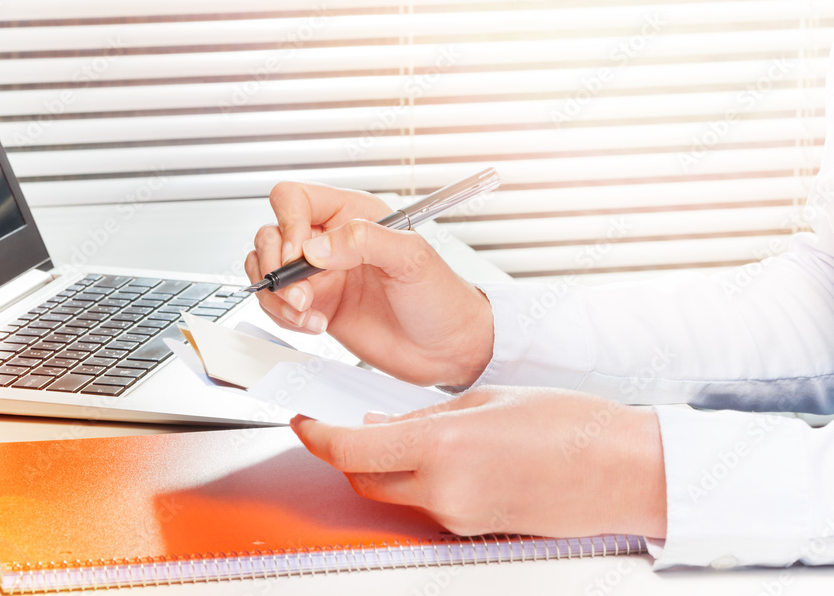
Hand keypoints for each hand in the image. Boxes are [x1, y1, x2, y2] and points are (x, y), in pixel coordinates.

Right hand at [245, 181, 492, 386]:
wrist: (447, 349)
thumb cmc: (441, 298)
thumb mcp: (411, 258)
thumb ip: (362, 241)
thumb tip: (315, 247)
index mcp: (353, 215)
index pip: (294, 199)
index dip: (288, 225)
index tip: (301, 256)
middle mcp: (331, 241)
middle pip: (270, 234)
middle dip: (276, 267)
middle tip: (302, 294)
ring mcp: (320, 275)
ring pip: (265, 270)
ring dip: (276, 296)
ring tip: (307, 313)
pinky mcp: (316, 306)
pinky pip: (276, 304)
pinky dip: (283, 317)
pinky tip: (314, 324)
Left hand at [291, 385, 666, 539]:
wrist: (623, 471)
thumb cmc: (571, 426)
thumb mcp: (486, 399)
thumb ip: (422, 416)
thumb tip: (380, 424)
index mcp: (444, 448)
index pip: (350, 449)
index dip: (315, 435)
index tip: (303, 420)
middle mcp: (444, 491)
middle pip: (362, 477)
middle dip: (344, 450)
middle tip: (344, 420)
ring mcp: (457, 516)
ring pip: (391, 491)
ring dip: (380, 464)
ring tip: (398, 428)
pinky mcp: (472, 528)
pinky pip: (424, 502)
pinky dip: (414, 477)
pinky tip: (435, 451)